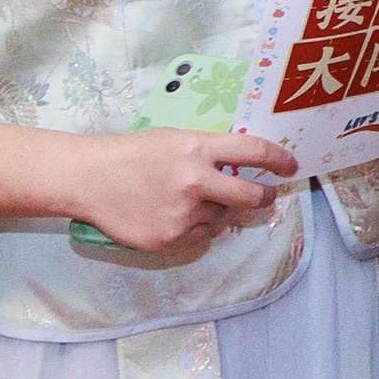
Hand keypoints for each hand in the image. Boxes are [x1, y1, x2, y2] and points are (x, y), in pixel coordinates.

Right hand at [0, 122, 297, 251]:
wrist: (88, 178)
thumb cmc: (134, 153)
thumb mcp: (176, 139)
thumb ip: (211, 152)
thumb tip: (247, 165)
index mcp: (199, 149)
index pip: (255, 152)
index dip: (279, 159)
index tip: (290, 166)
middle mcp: (196, 182)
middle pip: (251, 197)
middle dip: (263, 198)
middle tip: (263, 196)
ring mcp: (184, 214)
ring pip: (222, 218)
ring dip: (215, 211)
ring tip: (184, 199)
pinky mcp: (171, 238)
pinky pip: (199, 236)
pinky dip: (194, 227)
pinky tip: (170, 213)